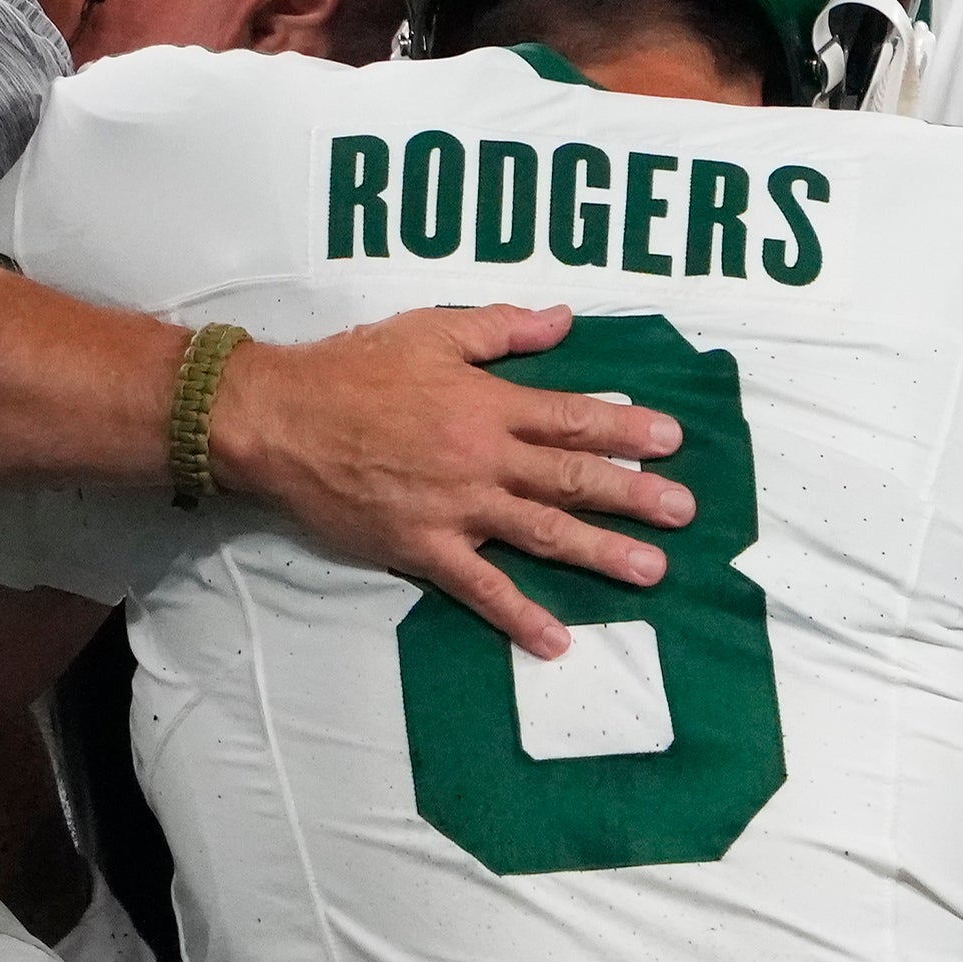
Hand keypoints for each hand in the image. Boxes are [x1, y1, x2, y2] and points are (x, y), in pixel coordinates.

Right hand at [207, 306, 691, 659]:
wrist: (278, 419)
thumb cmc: (352, 369)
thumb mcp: (431, 332)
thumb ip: (502, 329)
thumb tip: (564, 320)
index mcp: (488, 402)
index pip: (572, 415)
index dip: (626, 427)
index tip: (671, 440)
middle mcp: (483, 457)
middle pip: (572, 477)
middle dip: (634, 494)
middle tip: (684, 512)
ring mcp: (456, 507)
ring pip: (542, 532)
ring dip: (601, 553)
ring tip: (650, 571)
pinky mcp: (423, 548)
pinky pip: (480, 588)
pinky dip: (519, 616)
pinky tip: (556, 641)